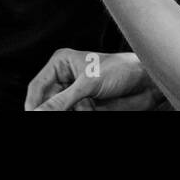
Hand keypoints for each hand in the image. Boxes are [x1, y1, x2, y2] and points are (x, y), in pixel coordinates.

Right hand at [25, 49, 164, 110]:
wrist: (146, 83)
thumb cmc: (121, 70)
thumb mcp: (88, 84)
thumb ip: (61, 101)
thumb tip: (38, 112)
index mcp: (61, 64)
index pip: (37, 87)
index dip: (33, 104)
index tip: (34, 115)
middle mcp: (65, 80)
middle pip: (47, 103)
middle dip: (56, 110)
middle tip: (74, 108)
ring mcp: (75, 95)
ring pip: (62, 111)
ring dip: (76, 111)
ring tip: (91, 106)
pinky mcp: (85, 107)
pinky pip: (75, 115)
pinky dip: (82, 113)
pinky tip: (94, 108)